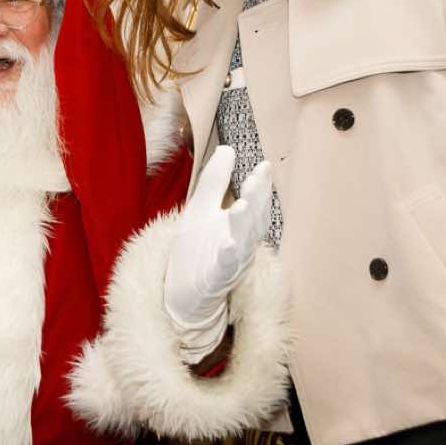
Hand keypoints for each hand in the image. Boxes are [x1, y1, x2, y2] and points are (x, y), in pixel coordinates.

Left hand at [164, 146, 274, 349]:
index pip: (255, 205)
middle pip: (254, 223)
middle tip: (256, 180)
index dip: (261, 187)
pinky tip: (227, 244)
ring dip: (243, 226)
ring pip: (243, 245)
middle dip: (256, 202)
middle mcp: (240, 246)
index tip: (263, 166)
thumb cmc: (195, 252)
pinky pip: (223, 270)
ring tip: (241, 205)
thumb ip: (214, 181)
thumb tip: (227, 148)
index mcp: (240, 229)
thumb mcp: (200, 210)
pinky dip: (227, 257)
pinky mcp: (213, 283)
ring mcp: (228, 266)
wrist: (183, 296)